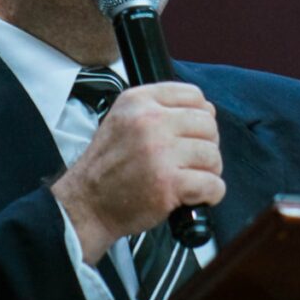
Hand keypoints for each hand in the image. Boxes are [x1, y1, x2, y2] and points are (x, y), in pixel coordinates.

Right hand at [51, 82, 224, 263]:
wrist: (87, 204)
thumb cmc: (108, 166)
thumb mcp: (123, 119)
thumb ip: (161, 109)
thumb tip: (207, 110)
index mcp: (138, 101)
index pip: (193, 95)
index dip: (200, 115)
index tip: (192, 131)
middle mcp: (149, 122)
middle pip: (207, 123)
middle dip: (206, 143)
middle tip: (192, 159)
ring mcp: (160, 153)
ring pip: (213, 154)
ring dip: (209, 170)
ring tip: (192, 177)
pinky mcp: (169, 184)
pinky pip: (213, 184)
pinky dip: (211, 193)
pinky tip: (195, 195)